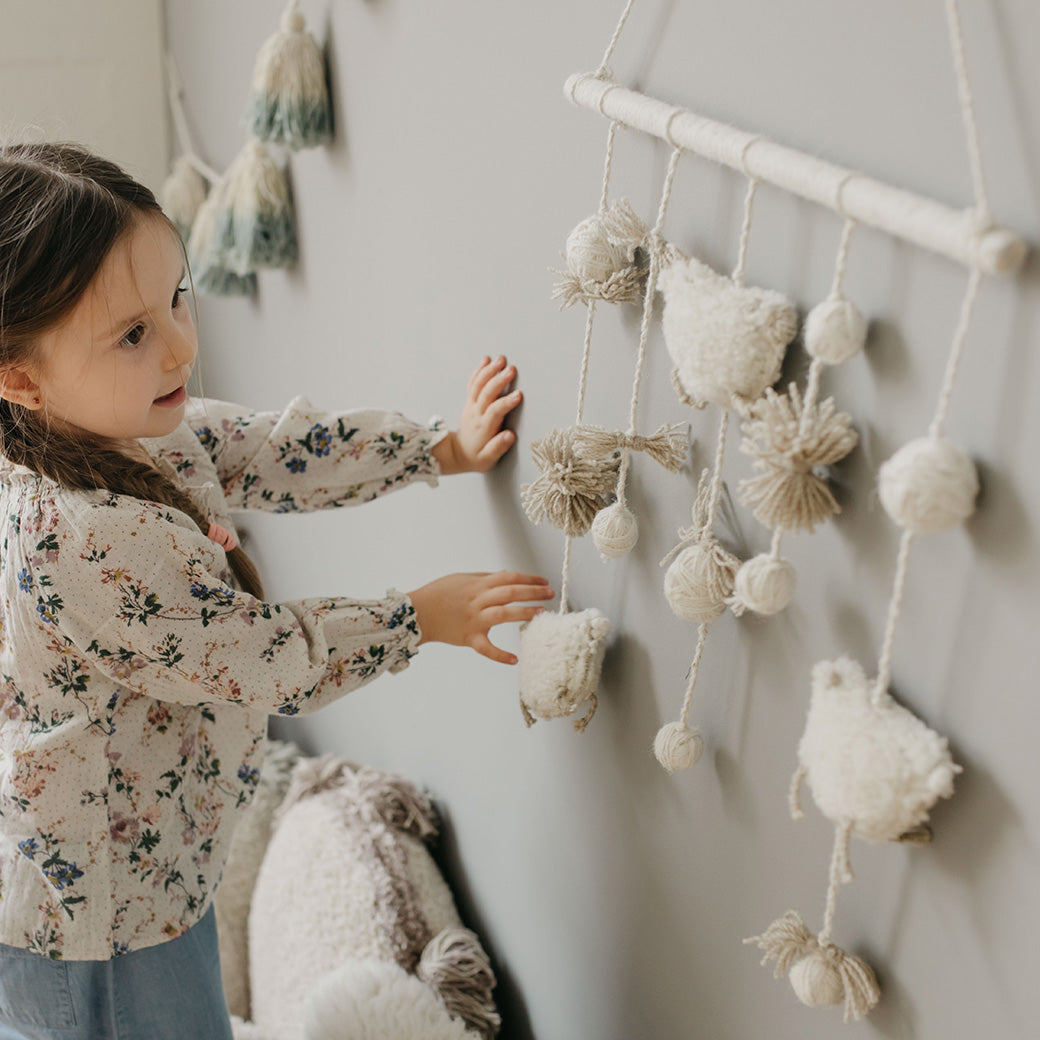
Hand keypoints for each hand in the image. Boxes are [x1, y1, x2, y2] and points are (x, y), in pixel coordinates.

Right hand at [408, 571, 553, 664]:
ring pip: (503, 614)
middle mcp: (478, 600)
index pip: (509, 577)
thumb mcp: (462, 578)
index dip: (529, 579)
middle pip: (510, 592)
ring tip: (541, 613)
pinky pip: (486, 648)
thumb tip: (507, 575)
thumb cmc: (439, 594)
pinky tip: (514, 659)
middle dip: (533, 592)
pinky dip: (499, 655)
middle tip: (550, 593)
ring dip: (524, 613)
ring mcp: (474, 619)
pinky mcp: (468, 637)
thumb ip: (485, 579)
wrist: (417, 613)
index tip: (544, 581)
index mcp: (478, 584)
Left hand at [432, 356, 521, 474]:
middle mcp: (476, 414)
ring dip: (489, 371)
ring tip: (501, 359)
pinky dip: (479, 371)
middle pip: (486, 394)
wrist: (457, 453)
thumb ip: (498, 448)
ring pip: (479, 385)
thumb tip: (510, 436)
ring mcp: (471, 406)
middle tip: (511, 369)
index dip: (506, 403)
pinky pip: (473, 383)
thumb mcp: (487, 460)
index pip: (495, 412)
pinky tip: (486, 360)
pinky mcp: (470, 401)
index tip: (518, 395)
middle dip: (499, 380)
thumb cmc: (476, 456)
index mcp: (483, 428)